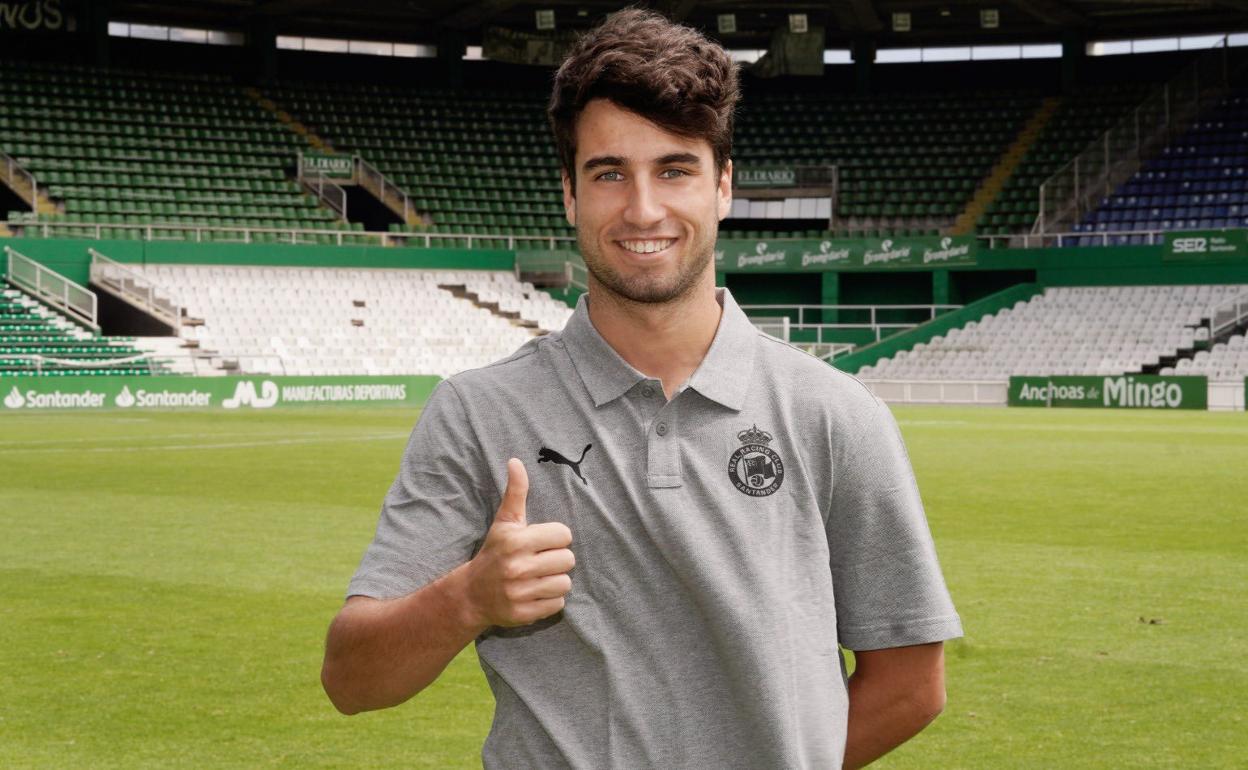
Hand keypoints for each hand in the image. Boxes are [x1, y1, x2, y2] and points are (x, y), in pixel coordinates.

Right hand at [464, 458, 574, 627]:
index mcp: (516, 541)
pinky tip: (535, 594)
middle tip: (540, 561)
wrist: (471, 595)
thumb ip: (515, 492)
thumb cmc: (494, 552)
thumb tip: (516, 461)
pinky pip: (558, 604)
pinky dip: (550, 600)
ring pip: (565, 583)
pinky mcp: (524, 614)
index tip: (541, 542)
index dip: (555, 537)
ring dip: (555, 581)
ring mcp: (520, 593)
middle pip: (568, 559)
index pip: (563, 534)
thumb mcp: (504, 522)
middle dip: (557, 559)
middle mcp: (518, 567)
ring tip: (538, 578)